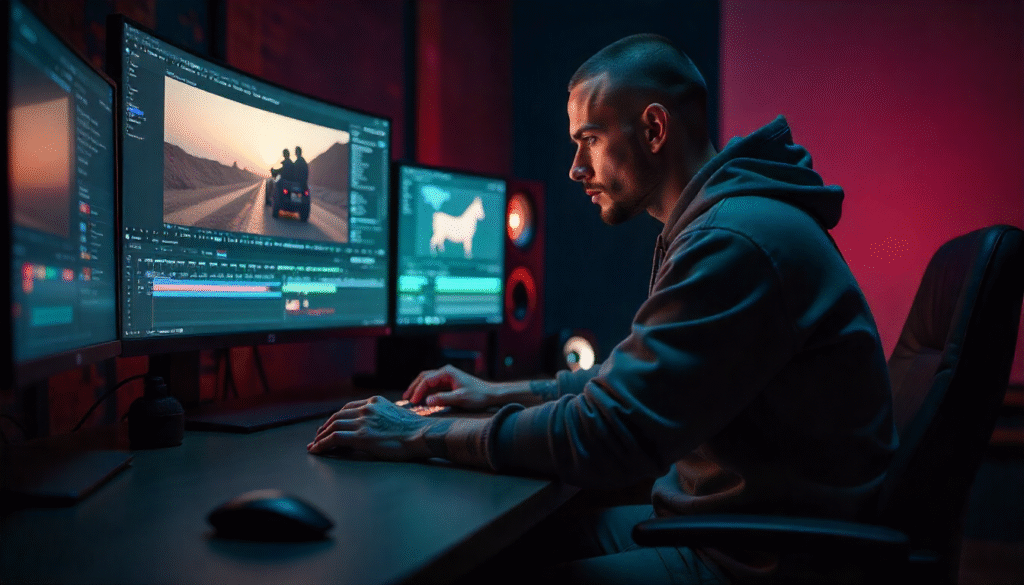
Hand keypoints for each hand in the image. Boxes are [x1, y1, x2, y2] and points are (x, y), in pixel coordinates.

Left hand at [307, 396, 431, 459]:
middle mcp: (367, 408)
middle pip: (337, 416)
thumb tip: (377, 426)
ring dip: (320, 436)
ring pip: (332, 426)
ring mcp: (363, 421)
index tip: (329, 425)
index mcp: (375, 402)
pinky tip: (316, 449)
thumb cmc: (415, 430)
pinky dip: (322, 444)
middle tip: (317, 436)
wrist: (422, 435)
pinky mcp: (361, 437)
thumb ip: (383, 416)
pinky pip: (334, 438)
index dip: (335, 417)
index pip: (348, 408)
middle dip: (324, 426)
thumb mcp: (396, 415)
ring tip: (314, 444)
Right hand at [402, 365, 502, 410]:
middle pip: (424, 377)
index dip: (418, 390)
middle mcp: (445, 372)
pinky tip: (421, 399)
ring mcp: (447, 377)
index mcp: (447, 372)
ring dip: (419, 389)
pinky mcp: (449, 383)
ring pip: (427, 380)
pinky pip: (433, 386)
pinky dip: (426, 392)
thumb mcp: (460, 398)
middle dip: (414, 387)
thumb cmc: (478, 395)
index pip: (427, 380)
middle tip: (406, 398)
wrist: (491, 394)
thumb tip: (426, 401)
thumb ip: (443, 399)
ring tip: (410, 398)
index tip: (413, 401)